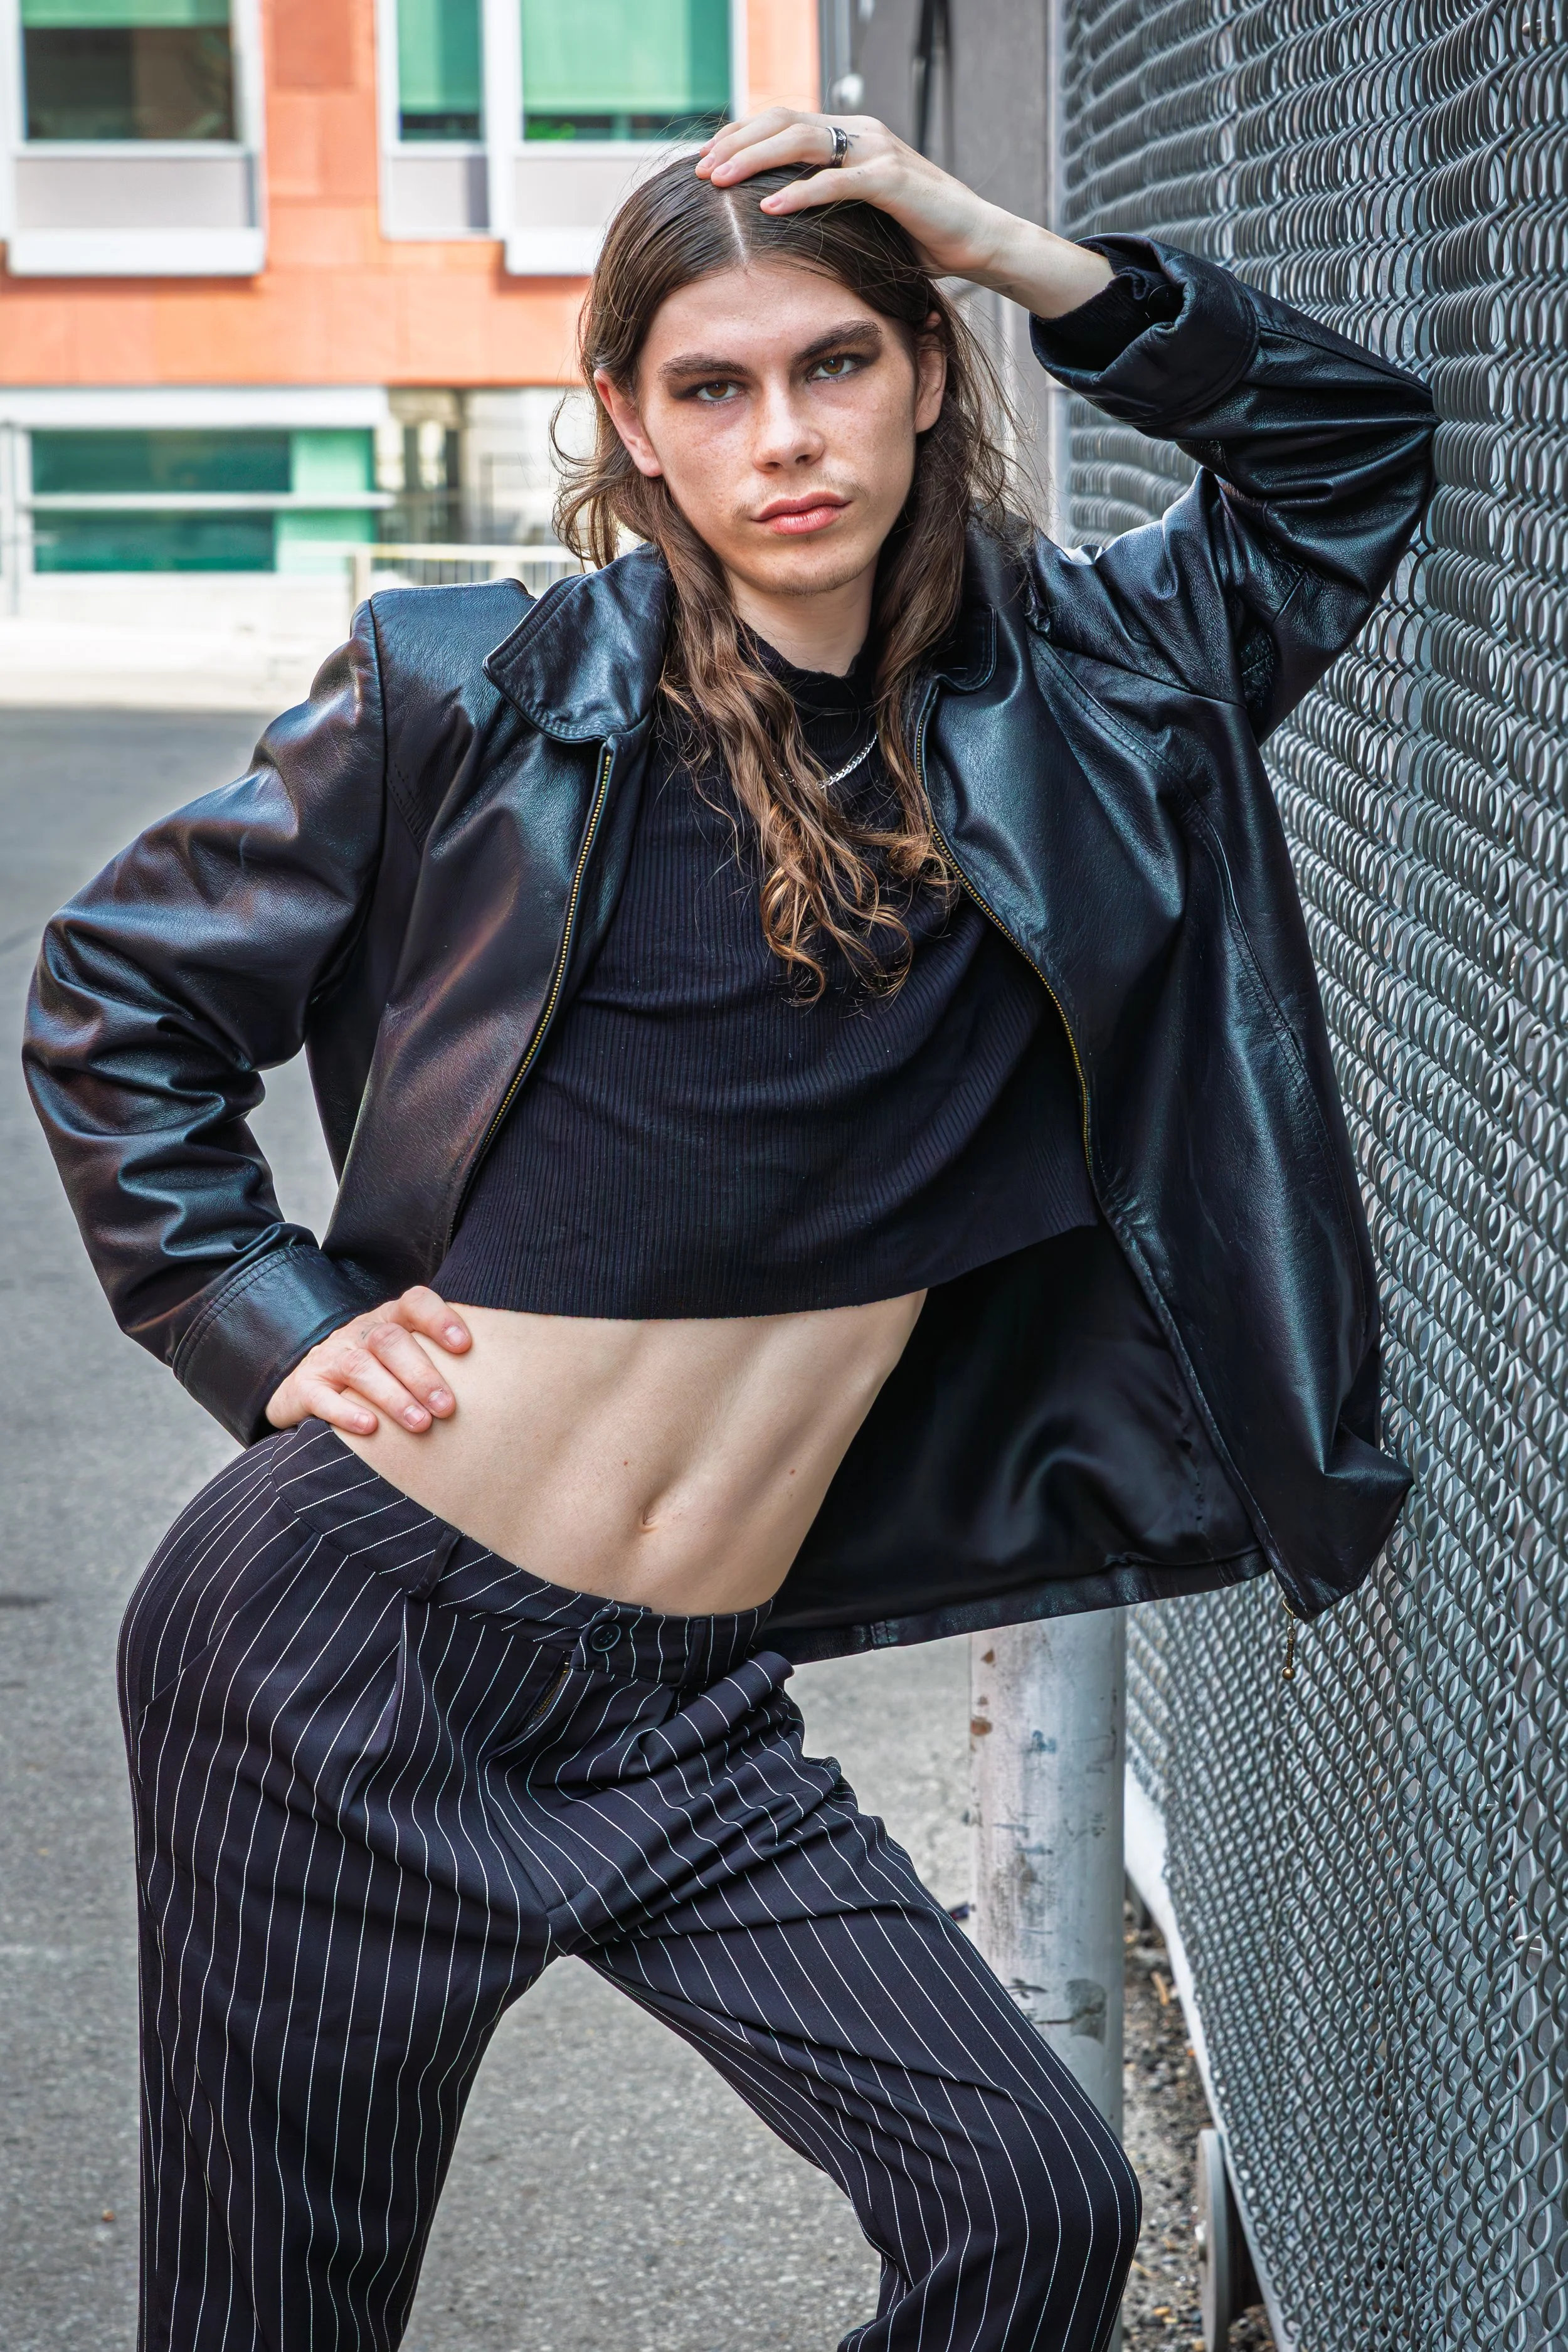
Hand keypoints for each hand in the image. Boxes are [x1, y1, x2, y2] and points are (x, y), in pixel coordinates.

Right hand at [265, 1286, 471, 1439]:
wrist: (309, 1387)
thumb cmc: (378, 1376)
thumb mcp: (404, 1359)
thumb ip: (440, 1363)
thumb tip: (498, 1390)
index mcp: (391, 1320)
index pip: (415, 1303)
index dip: (439, 1319)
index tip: (464, 1347)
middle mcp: (360, 1333)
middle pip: (390, 1340)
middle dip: (421, 1374)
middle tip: (447, 1407)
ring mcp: (331, 1357)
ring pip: (360, 1366)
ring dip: (393, 1396)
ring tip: (420, 1424)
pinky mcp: (305, 1386)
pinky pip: (322, 1396)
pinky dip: (346, 1412)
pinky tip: (370, 1428)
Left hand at [696, 110, 1111, 318]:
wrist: (977, 241)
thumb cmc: (918, 236)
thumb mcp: (859, 216)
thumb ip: (824, 207)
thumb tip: (772, 225)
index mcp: (848, 136)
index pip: (781, 122)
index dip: (740, 137)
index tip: (705, 163)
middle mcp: (859, 133)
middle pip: (783, 122)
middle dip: (736, 143)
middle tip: (700, 171)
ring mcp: (876, 151)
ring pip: (802, 140)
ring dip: (756, 160)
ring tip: (721, 182)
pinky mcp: (893, 180)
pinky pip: (837, 180)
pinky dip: (801, 192)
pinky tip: (770, 206)